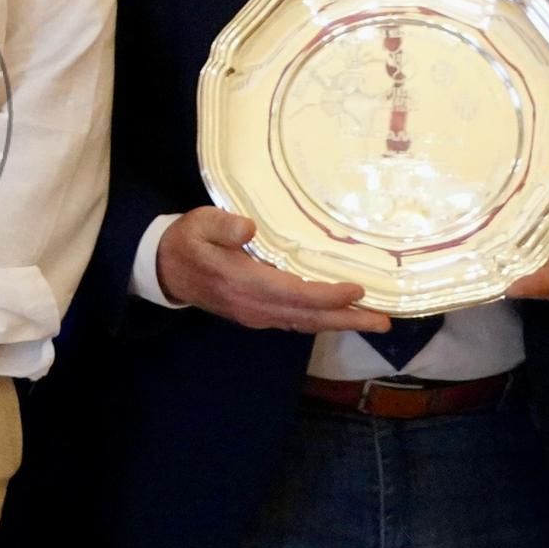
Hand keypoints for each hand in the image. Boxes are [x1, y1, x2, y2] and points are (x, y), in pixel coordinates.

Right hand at [157, 206, 387, 334]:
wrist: (166, 270)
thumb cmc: (187, 241)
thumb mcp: (198, 224)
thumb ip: (222, 225)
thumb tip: (248, 227)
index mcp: (243, 282)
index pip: (293, 293)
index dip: (327, 295)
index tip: (357, 290)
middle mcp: (254, 306)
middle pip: (308, 316)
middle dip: (347, 319)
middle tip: (383, 322)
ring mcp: (257, 315)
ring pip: (305, 323)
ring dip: (340, 324)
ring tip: (374, 322)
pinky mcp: (258, 316)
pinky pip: (297, 322)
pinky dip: (323, 321)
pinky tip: (341, 316)